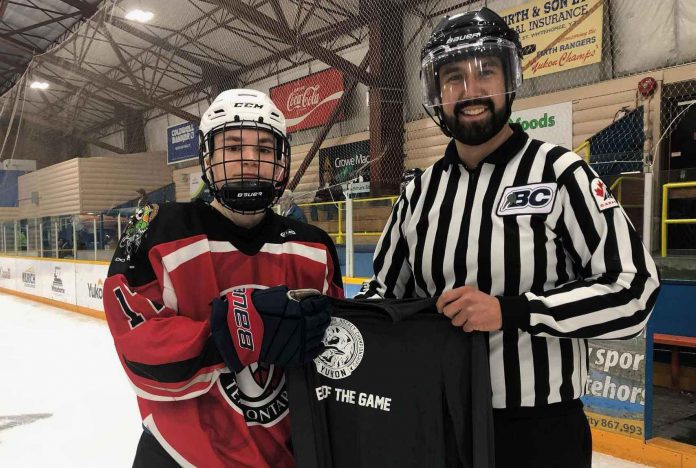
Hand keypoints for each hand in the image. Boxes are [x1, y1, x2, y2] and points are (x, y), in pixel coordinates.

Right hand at [211, 286, 330, 371]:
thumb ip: (291, 296)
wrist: (240, 332)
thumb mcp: (275, 295)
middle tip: (326, 314)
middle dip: (325, 316)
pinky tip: (319, 344)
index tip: (325, 303)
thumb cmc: (255, 309)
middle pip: (321, 321)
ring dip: (321, 330)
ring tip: (322, 327)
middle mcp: (304, 326)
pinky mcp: (293, 356)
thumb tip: (302, 296)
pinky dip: (317, 348)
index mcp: (300, 310)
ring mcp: (300, 343)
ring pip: (318, 336)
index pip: (318, 306)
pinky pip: (311, 353)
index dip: (323, 304)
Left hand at [436, 286, 501, 331]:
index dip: (439, 304)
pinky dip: (469, 327)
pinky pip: (464, 328)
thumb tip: (443, 304)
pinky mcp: (473, 321)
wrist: (502, 311)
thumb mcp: (472, 293)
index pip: (445, 297)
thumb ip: (459, 296)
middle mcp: (466, 300)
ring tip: (470, 318)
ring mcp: (469, 311)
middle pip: (447, 311)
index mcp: (465, 291)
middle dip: (451, 315)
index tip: (440, 309)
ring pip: (454, 321)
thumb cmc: (485, 302)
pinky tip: (475, 323)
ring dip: (461, 322)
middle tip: (459, 315)